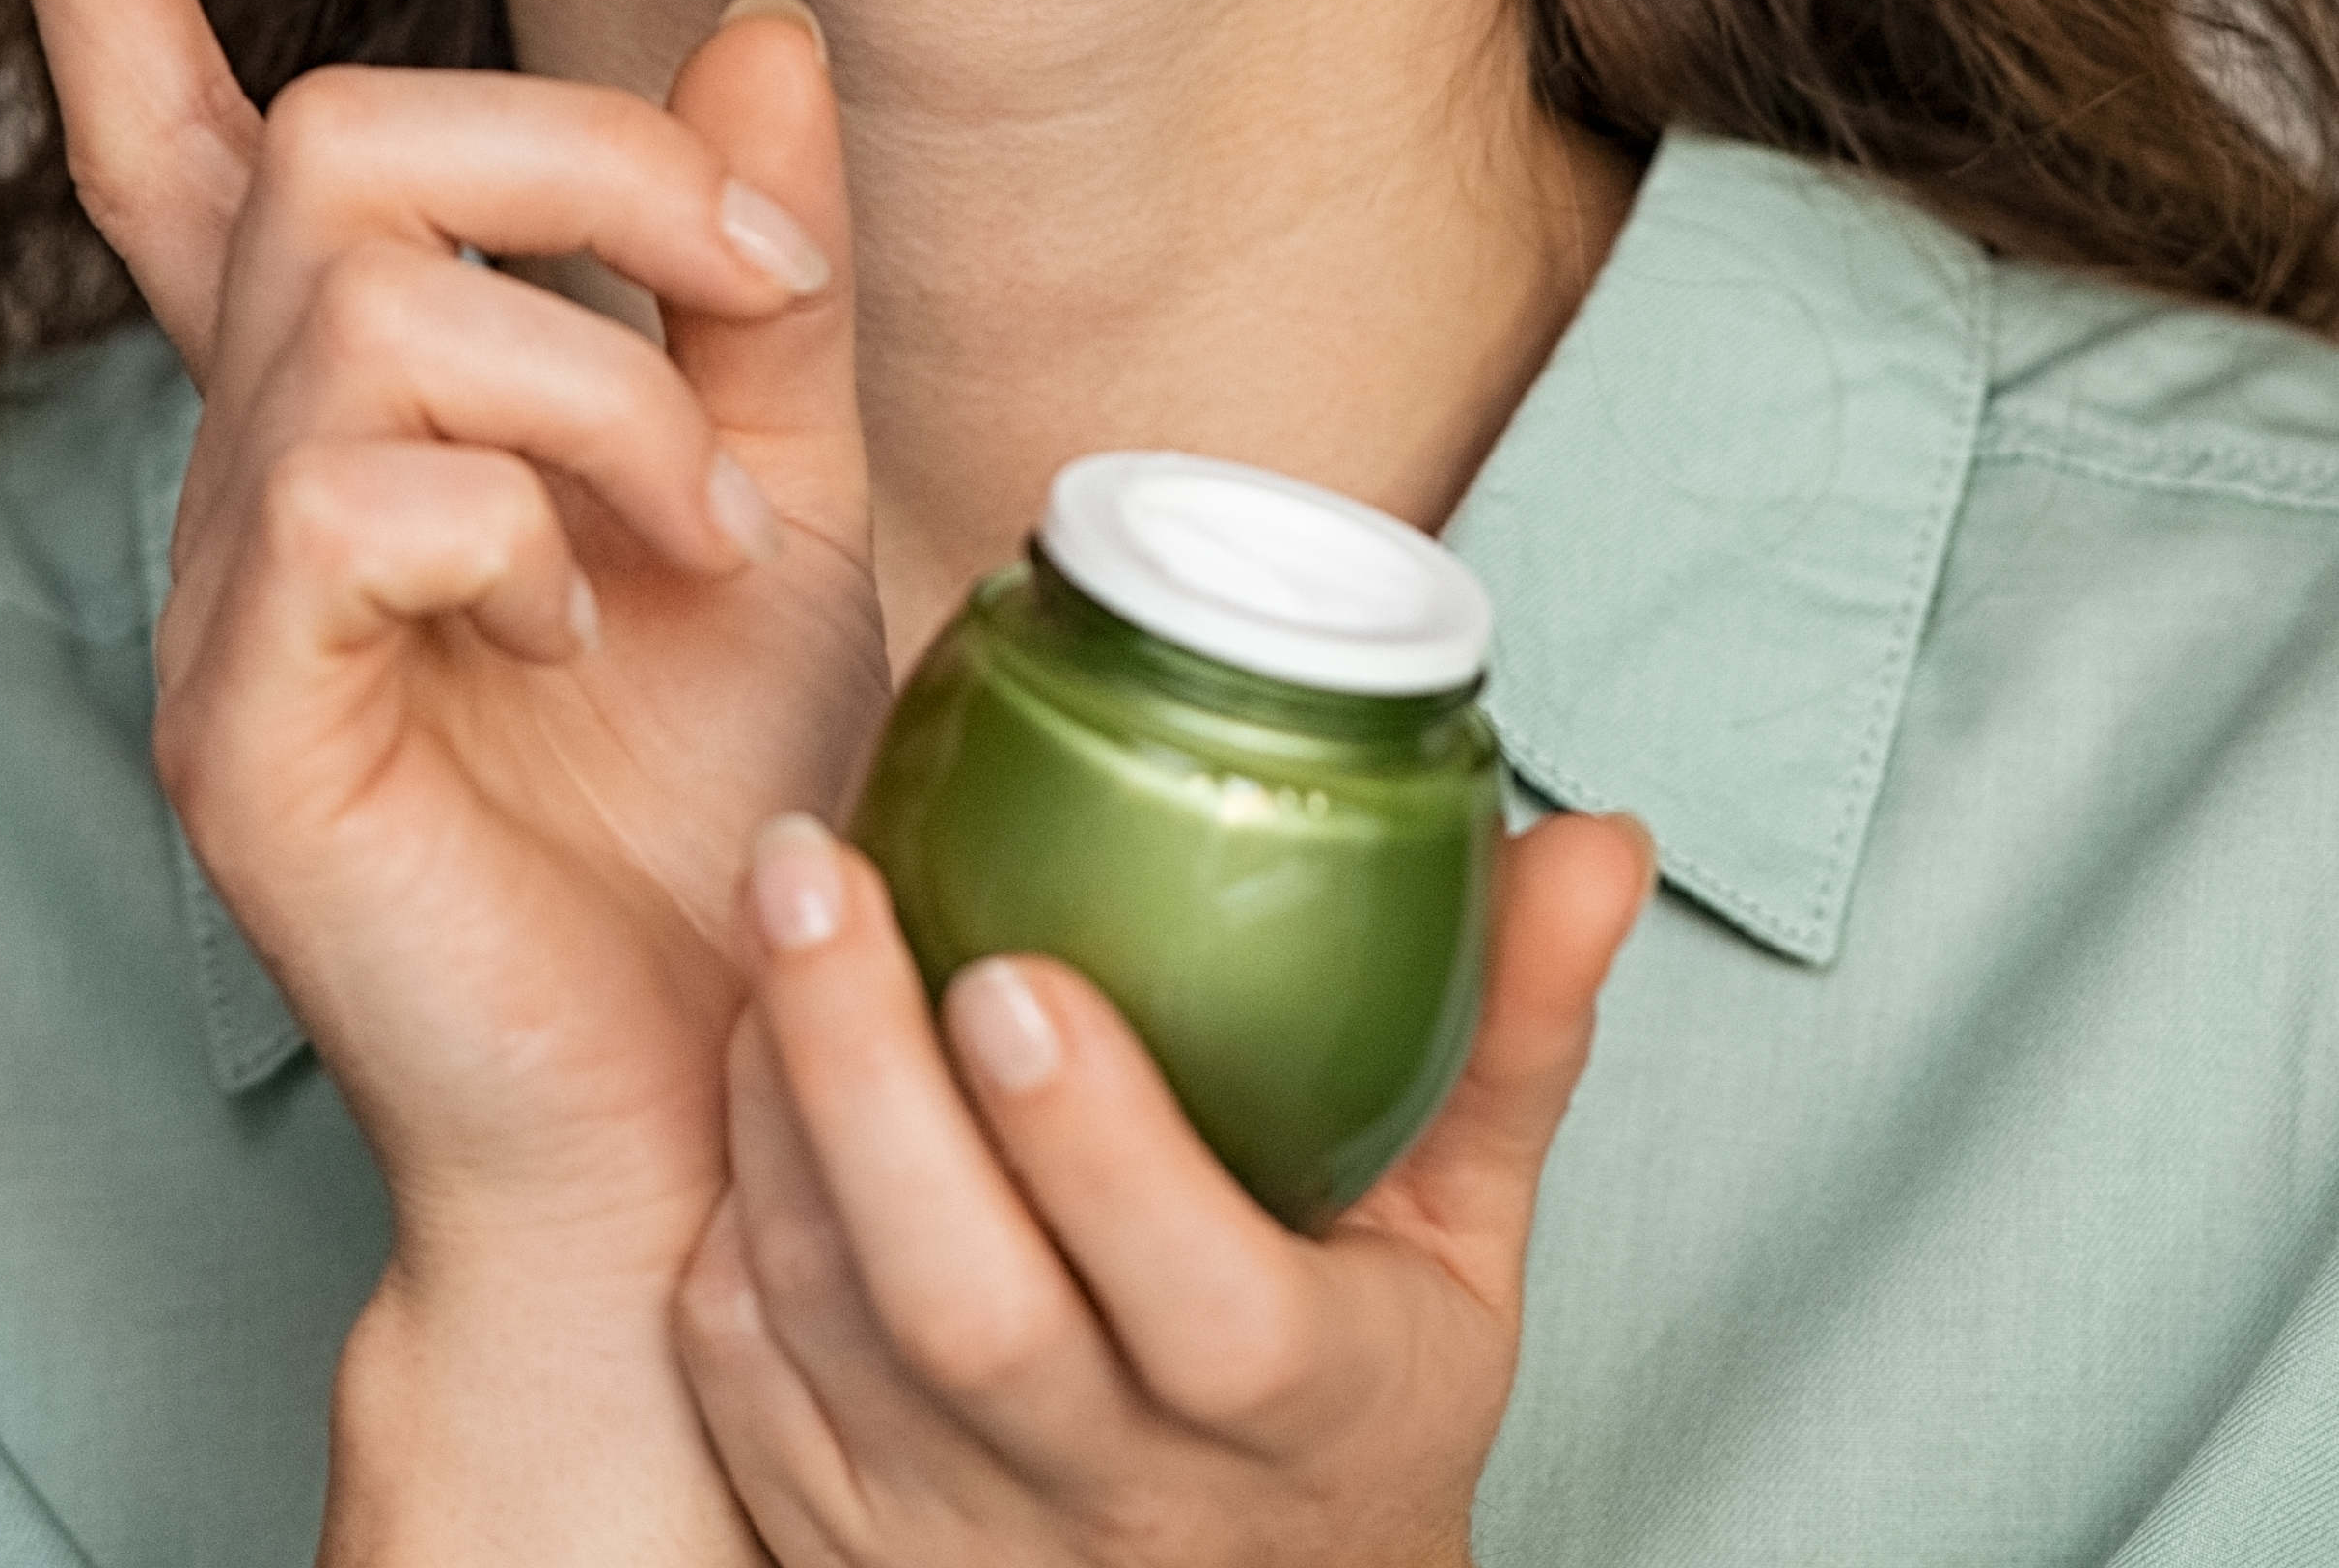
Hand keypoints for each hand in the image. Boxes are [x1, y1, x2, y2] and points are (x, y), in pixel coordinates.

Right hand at [0, 0, 886, 1551]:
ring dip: (606, 385)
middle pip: (333, 141)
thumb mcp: (791, 496)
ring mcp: (225, 594)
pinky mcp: (242, 717)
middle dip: (584, 161)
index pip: (188, 131)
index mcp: (353, 407)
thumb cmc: (724, 821)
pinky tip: (590, 643)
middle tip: (764, 292)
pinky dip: (531, 523)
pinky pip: (359, 483)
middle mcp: (252, 473)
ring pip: (369, 299)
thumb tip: (759, 32)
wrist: (716, 1088)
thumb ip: (748, 279)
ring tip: (704, 539)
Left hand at [678, 802, 1656, 1566]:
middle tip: (817, 869)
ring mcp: (955, 1533)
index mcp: (1300, 1417)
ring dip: (780, 1108)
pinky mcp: (831, 1533)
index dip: (1102, 1150)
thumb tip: (1600, 839)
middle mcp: (1117, 1498)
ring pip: (822, 1325)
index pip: (1206, 1316)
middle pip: (966, 1315)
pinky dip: (738, 1200)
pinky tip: (752, 1057)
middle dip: (868, 1078)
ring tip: (783, 907)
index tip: (1017, 970)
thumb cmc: (1351, 1406)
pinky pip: (742, 1367)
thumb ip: (1508, 1040)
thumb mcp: (1460, 1250)